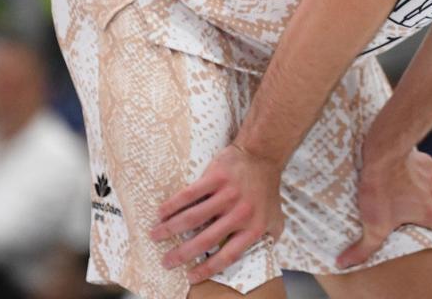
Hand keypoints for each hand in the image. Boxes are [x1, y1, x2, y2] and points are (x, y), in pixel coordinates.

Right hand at [150, 143, 284, 284]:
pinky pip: (189, 194)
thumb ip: (268, 238)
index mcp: (254, 227)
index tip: (190, 276)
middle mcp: (241, 213)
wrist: (263, 155)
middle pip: (205, 240)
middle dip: (181, 254)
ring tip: (155, 235)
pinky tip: (161, 212)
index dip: (207, 269)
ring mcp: (228, 194)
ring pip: (192, 218)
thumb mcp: (276, 217)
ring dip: (170, 229)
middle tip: (166, 261)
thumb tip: (262, 257)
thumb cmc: (266, 190)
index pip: (228, 255)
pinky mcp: (217, 176)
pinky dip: (172, 205)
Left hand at [336, 149, 431, 268]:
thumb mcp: (371, 224)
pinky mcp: (426, 162)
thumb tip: (343, 264)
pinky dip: (430, 180)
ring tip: (420, 204)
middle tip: (427, 224)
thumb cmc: (379, 189)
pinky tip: (415, 181)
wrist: (382, 152)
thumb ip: (362, 248)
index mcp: (429, 213)